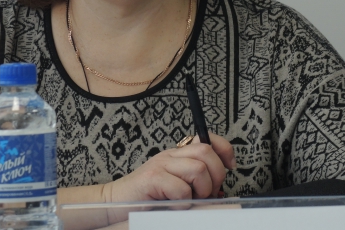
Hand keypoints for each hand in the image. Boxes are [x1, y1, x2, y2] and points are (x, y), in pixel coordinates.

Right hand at [104, 132, 235, 202]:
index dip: (224, 149)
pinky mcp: (152, 178)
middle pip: (206, 151)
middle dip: (216, 174)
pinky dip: (184, 201)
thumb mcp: (174, 185)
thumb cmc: (147, 198)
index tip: (231, 166)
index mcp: (178, 154)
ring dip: (201, 190)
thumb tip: (219, 189)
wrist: (114, 203)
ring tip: (191, 200)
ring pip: (198, 169)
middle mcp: (170, 155)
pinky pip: (181, 188)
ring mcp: (160, 164)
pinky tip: (175, 206)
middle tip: (207, 193)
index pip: (207, 139)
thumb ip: (193, 181)